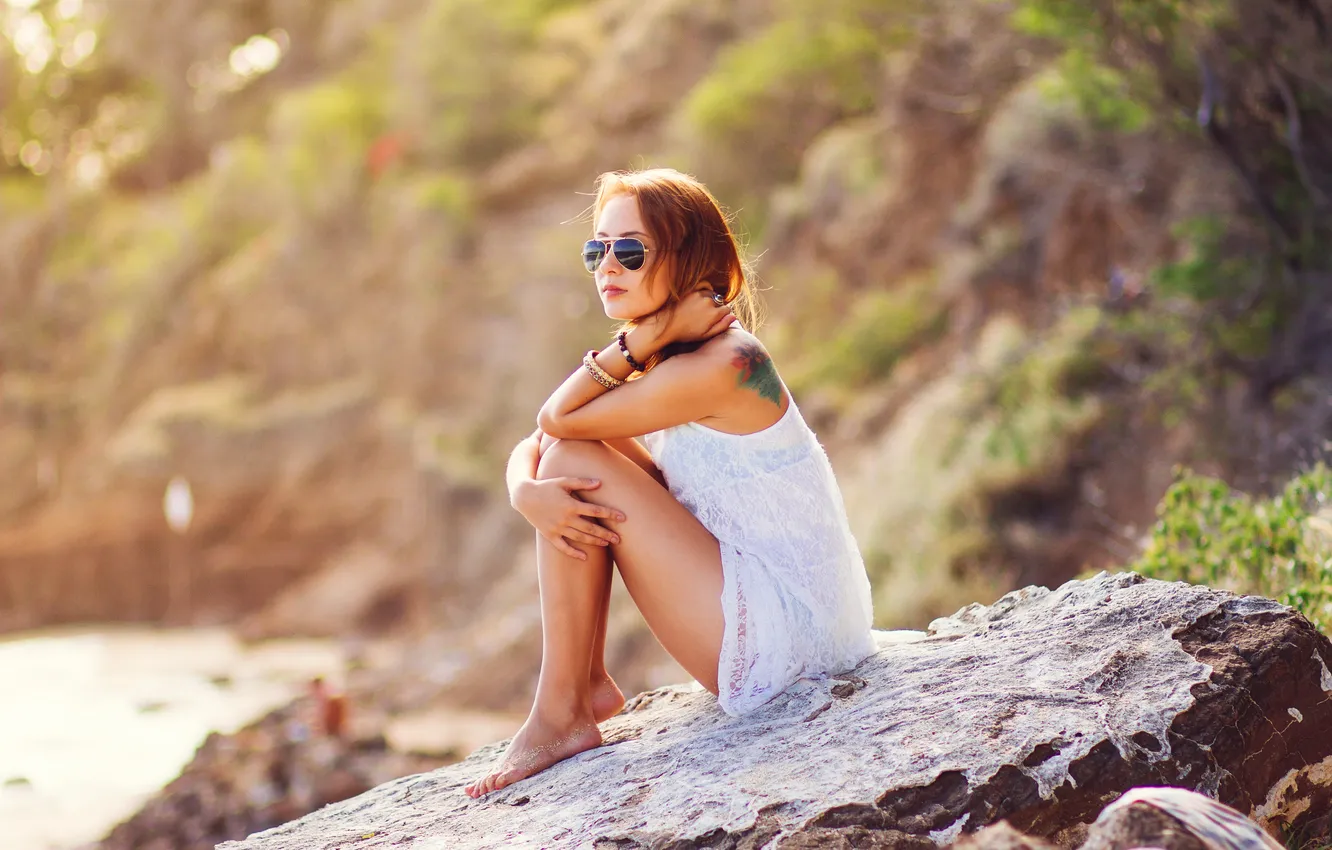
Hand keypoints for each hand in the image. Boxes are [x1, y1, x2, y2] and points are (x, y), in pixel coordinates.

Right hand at [511, 477, 625, 559]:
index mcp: (570, 504)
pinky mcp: (550, 535)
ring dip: (594, 542)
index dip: (609, 514)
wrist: (524, 497)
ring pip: (579, 538)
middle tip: (619, 539)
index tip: (623, 518)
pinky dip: (573, 553)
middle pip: (590, 528)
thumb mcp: (563, 481)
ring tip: (607, 544)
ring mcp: (557, 528)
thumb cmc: (546, 486)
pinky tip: (585, 557)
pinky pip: (563, 547)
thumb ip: (581, 482)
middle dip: (605, 534)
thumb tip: (599, 483)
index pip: (594, 511)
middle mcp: (565, 518)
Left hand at [637, 284, 735, 348]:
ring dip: (710, 299)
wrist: (665, 325)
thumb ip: (722, 326)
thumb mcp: (705, 335)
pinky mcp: (692, 289)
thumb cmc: (685, 333)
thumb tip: (734, 316)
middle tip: (706, 316)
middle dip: (717, 308)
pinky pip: (705, 285)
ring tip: (701, 308)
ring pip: (713, 294)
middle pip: (720, 302)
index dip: (723, 316)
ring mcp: (700, 294)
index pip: (727, 310)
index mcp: (714, 314)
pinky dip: (706, 289)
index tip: (715, 320)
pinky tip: (703, 295)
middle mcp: (709, 302)